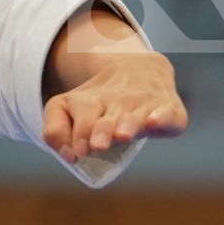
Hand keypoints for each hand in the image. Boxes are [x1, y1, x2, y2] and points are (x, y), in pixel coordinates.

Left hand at [42, 52, 186, 164]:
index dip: (78, 134)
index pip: (79, 115)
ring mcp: (142, 103)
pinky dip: (162, 118)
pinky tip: (154, 121)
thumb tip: (70, 155)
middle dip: (101, 130)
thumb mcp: (69, 108)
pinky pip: (167, 113)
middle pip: (105, 118)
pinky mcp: (168, 108)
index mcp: (88, 102)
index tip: (79, 151)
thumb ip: (55, 132)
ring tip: (122, 134)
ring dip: (127, 124)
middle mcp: (115, 101)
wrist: (141, 69)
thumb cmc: (101, 102)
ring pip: (133, 116)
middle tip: (98, 145)